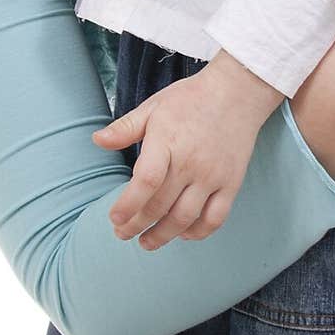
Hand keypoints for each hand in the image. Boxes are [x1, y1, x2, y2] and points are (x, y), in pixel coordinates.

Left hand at [92, 52, 282, 250]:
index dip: (128, 205)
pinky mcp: (231, 183)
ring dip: (163, 236)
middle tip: (122, 234)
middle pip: (161, 204)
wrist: (237, 92)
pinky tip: (183, 234)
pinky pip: (215, 218)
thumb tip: (96, 140)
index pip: (146, 181)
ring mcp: (213, 175)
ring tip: (146, 243)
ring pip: (185, 218)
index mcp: (168, 140)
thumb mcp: (154, 106)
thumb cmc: (191, 99)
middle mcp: (191, 162)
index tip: (114, 219)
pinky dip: (198, 232)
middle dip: (137, 225)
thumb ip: (126, 128)